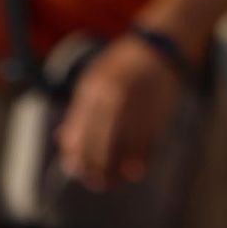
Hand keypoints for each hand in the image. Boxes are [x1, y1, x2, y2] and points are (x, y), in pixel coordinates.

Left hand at [54, 35, 185, 189]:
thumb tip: (65, 143)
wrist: (161, 45)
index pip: (82, 132)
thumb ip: (79, 110)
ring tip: (112, 182)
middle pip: (103, 144)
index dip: (79, 156)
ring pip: (126, 147)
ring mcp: (140, 105)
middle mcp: (117, 98)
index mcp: (96, 89)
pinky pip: (149, 143)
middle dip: (97, 168)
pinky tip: (135, 171)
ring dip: (118, 170)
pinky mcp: (160, 110)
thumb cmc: (122, 64)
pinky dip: (141, 160)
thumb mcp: (94, 79)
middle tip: (96, 182)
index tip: (77, 170)